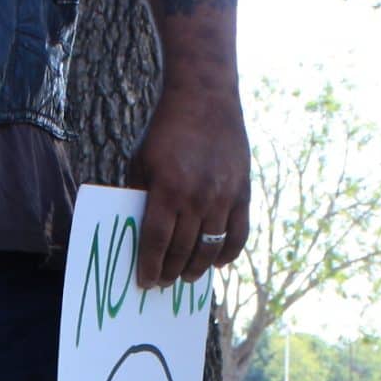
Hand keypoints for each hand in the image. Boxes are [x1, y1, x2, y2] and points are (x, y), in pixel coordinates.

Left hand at [128, 75, 249, 287]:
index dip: (150, 266)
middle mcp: (197, 197)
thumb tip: (137, 231)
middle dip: (170, 271)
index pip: (157, 242)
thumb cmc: (165, 130)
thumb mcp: (141, 161)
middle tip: (163, 282)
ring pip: (211, 247)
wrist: (204, 98)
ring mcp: (223, 196)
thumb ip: (140, 196)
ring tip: (187, 277)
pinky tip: (217, 263)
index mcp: (168, 190)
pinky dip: (228, 253)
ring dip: (197, 268)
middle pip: (182, 249)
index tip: (145, 281)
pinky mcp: (242, 191)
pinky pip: (238, 233)